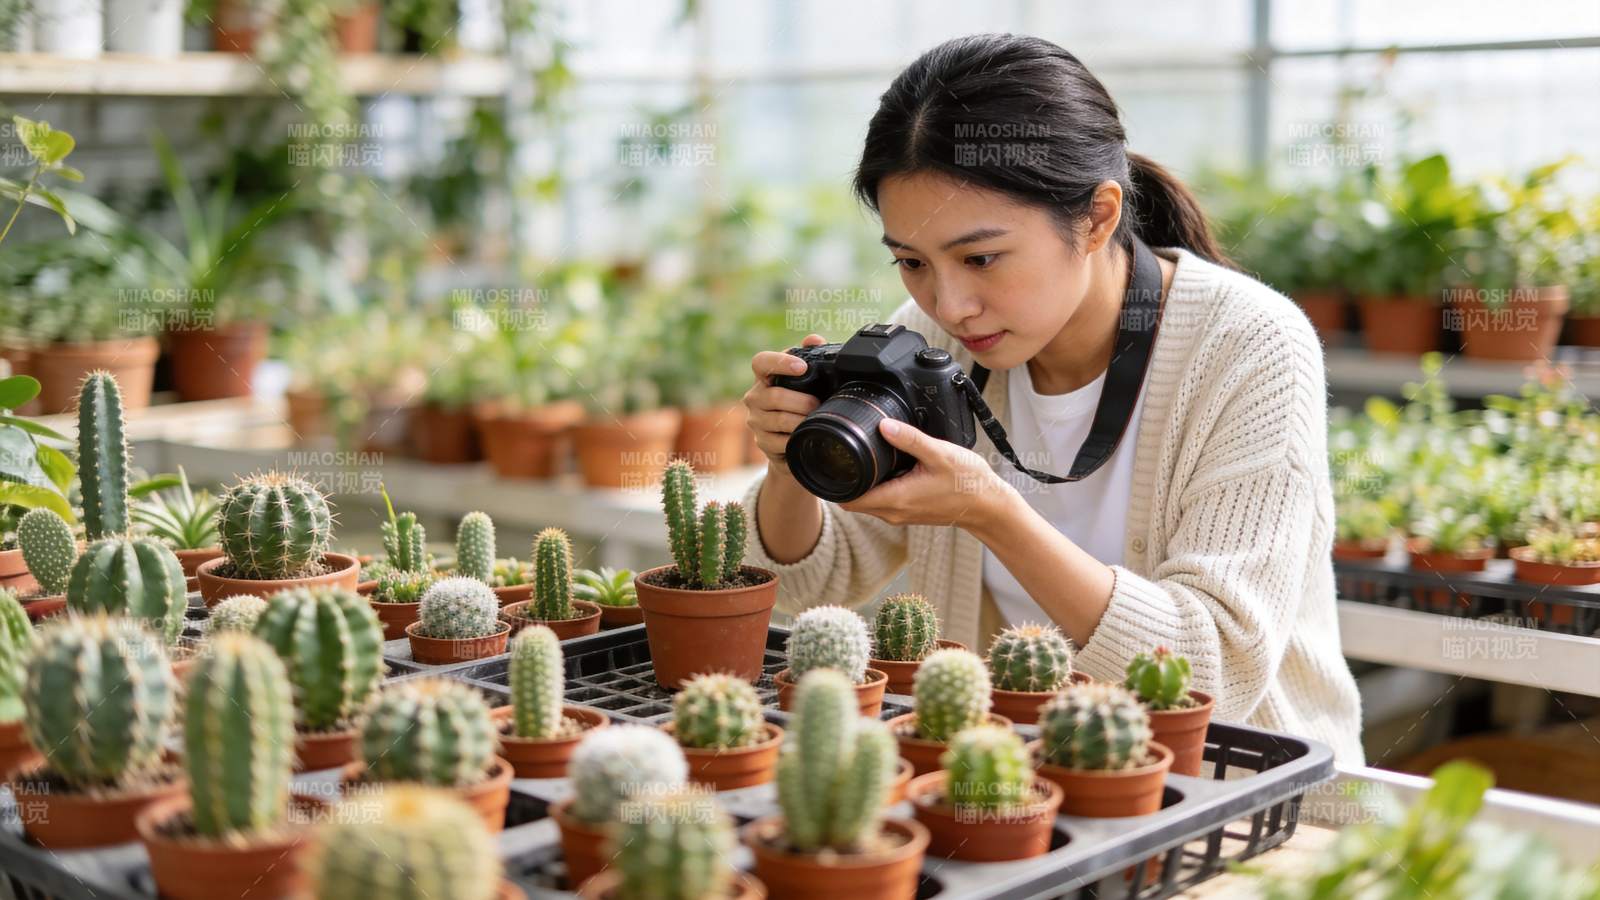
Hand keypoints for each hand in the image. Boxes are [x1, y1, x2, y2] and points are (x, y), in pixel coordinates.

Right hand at [744, 333, 826, 476]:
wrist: (792, 441)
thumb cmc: (800, 405)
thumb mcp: (808, 380)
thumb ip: (811, 356)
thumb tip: (814, 339)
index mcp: (764, 377)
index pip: (761, 362)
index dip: (780, 362)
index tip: (801, 367)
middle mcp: (755, 397)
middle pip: (775, 396)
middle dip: (802, 402)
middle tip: (818, 404)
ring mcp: (756, 421)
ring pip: (779, 420)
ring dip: (801, 420)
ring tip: (815, 420)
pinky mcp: (762, 442)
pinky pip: (781, 442)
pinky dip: (797, 438)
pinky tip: (806, 436)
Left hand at [838, 418, 1019, 532]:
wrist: (988, 506)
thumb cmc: (967, 483)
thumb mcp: (938, 453)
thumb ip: (909, 439)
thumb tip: (883, 425)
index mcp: (895, 499)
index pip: (847, 499)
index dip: (832, 484)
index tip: (827, 462)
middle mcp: (893, 512)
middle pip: (853, 500)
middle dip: (844, 480)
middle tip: (840, 452)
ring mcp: (901, 514)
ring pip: (867, 500)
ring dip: (861, 483)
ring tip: (861, 456)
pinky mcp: (909, 511)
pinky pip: (883, 501)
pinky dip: (877, 486)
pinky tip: (885, 466)